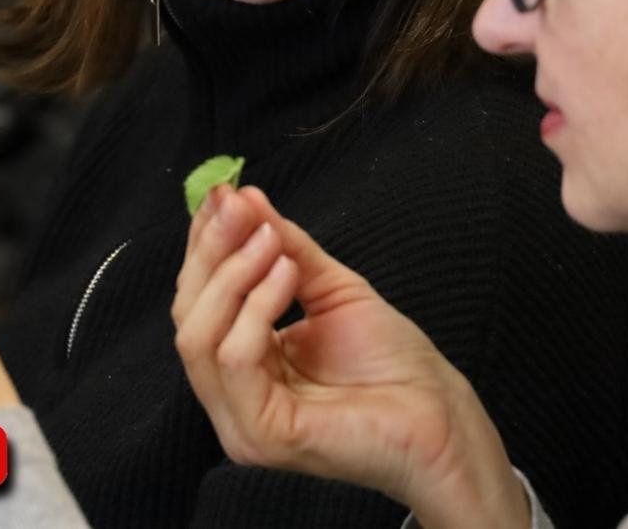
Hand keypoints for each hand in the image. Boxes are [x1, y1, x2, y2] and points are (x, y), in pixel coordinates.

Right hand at [171, 186, 529, 528]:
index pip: (198, 301)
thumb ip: (285, 248)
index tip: (221, 194)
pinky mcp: (261, 433)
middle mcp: (230, 397)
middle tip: (240, 208)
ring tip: (272, 241)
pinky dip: (256, 308)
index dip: (204, 245)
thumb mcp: (330, 287)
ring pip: (199, 337)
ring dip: (233, 275)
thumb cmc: (392, 361)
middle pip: (188, 316)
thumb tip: (244, 198)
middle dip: (212, 252)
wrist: (439, 414)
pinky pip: (236, 359)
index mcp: (240, 365)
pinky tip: (286, 275)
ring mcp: (240, 422)